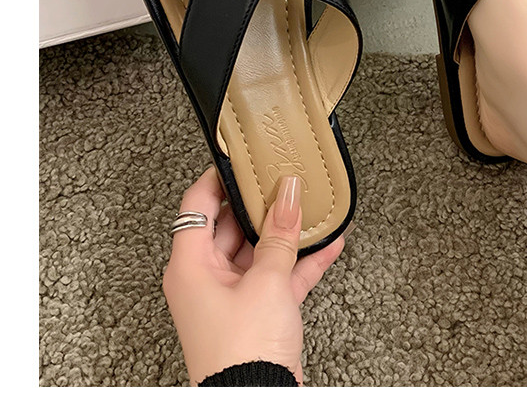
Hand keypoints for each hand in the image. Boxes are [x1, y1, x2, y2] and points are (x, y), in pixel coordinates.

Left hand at [163, 168, 344, 385]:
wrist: (257, 402)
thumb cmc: (242, 351)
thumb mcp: (266, 281)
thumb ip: (280, 233)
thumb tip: (288, 193)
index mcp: (190, 265)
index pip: (197, 204)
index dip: (218, 177)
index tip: (242, 157)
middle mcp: (205, 278)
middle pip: (230, 225)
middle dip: (261, 204)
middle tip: (284, 178)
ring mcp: (231, 295)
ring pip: (258, 249)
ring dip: (286, 232)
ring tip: (310, 206)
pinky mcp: (256, 312)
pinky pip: (277, 275)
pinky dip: (300, 260)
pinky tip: (328, 243)